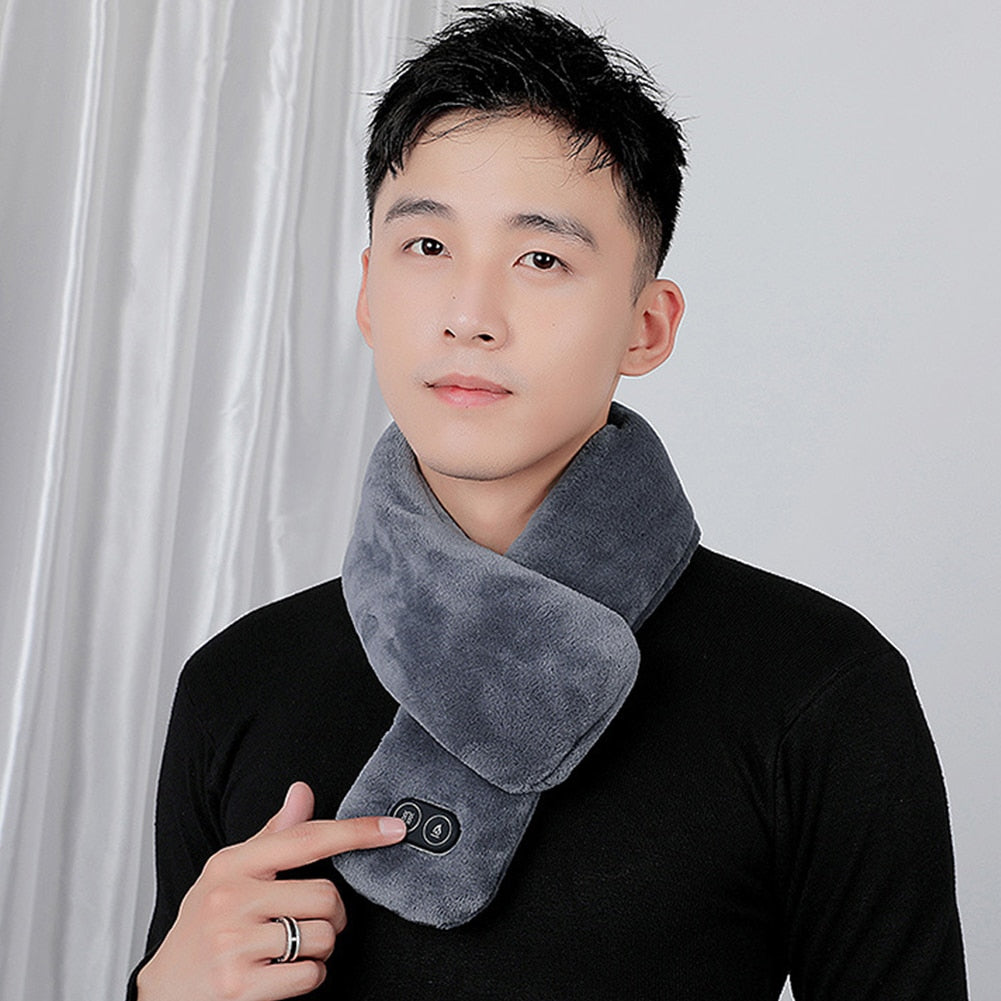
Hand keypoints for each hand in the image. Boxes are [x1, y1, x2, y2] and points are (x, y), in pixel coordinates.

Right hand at [136, 782, 405, 1000]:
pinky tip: (280, 975)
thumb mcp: (228, 874)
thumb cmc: (202, 929)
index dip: (355, 832)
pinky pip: (309, 975)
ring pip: (322, 937)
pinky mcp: (239, 986)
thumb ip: (273, 837)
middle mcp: (229, 898)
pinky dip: (307, 978)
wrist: (163, 993)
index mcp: (231, 864)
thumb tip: (303, 791)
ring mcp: (233, 942)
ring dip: (319, 949)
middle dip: (330, 916)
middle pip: (326, 896)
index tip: (393, 829)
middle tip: (305, 923)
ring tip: (288, 950)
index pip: (306, 839)